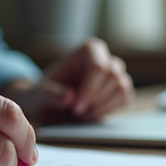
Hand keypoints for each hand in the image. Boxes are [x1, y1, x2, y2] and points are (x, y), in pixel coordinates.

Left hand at [5, 38, 133, 124]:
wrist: (49, 107)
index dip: (90, 89)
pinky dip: (110, 110)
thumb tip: (69, 97)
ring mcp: (115, 74)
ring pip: (122, 88)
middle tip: (77, 113)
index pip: (99, 66)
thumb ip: (51, 96)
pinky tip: (92, 114)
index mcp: (87, 50)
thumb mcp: (39, 97)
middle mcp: (104, 58)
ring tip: (82, 115)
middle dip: (95, 100)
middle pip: (113, 77)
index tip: (76, 107)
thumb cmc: (44, 96)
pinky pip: (126, 99)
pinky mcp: (120, 90)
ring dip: (103, 106)